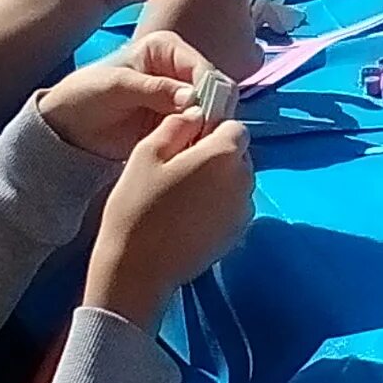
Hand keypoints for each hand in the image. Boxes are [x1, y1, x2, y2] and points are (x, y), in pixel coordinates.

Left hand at [34, 29, 216, 162]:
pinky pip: (200, 131)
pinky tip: (190, 152)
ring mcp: (180, 97)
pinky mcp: (178, 122)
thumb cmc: (85, 95)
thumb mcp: (116, 88)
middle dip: (212, 113)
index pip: (201, 68)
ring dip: (208, 130)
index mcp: (166, 48)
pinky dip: (199, 141)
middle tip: (202, 138)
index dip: (208, 93)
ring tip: (195, 147)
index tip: (204, 119)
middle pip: (214, 90)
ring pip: (212, 112)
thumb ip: (154, 90)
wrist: (68, 127)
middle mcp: (179, 69)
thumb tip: (192, 97)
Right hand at [83, 103, 254, 329]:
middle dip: (216, 155)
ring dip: (218, 181)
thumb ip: (178, 125)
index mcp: (224, 155)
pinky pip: (233, 206)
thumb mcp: (147, 154)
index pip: (234, 126)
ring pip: (236, 181)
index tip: (188, 141)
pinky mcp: (237, 234)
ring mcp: (244, 211)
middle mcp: (244, 181)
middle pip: (238, 154)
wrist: (138, 268)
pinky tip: (189, 216)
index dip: (212, 128)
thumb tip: (198, 113)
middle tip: (180, 168)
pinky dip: (218, 205)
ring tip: (182, 194)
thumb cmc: (138, 206)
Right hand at [141, 0, 255, 77]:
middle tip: (203, 10)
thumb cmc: (158, 31)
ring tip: (206, 37)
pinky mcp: (254, 55)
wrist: (165, 80)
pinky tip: (218, 56)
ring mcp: (250, 26)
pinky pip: (252, 44)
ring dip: (232, 21)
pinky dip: (240, 49)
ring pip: (246, 15)